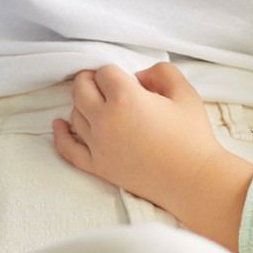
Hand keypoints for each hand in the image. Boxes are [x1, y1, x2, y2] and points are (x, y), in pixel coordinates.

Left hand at [51, 63, 252, 249]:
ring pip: (74, 114)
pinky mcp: (98, 167)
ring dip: (82, 104)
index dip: (115, 72)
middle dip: (89, 80)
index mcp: (125, 98)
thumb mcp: (184, 92)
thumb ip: (160, 71)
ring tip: (96, 102)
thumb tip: (137, 77)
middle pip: (80, 89)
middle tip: (102, 82)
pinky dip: (60, 135)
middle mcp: (105, 120)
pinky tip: (58, 125)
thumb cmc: (192, 136)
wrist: (194, 181)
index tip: (126, 79)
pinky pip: (68, 149)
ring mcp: (98, 145)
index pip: (104, 72)